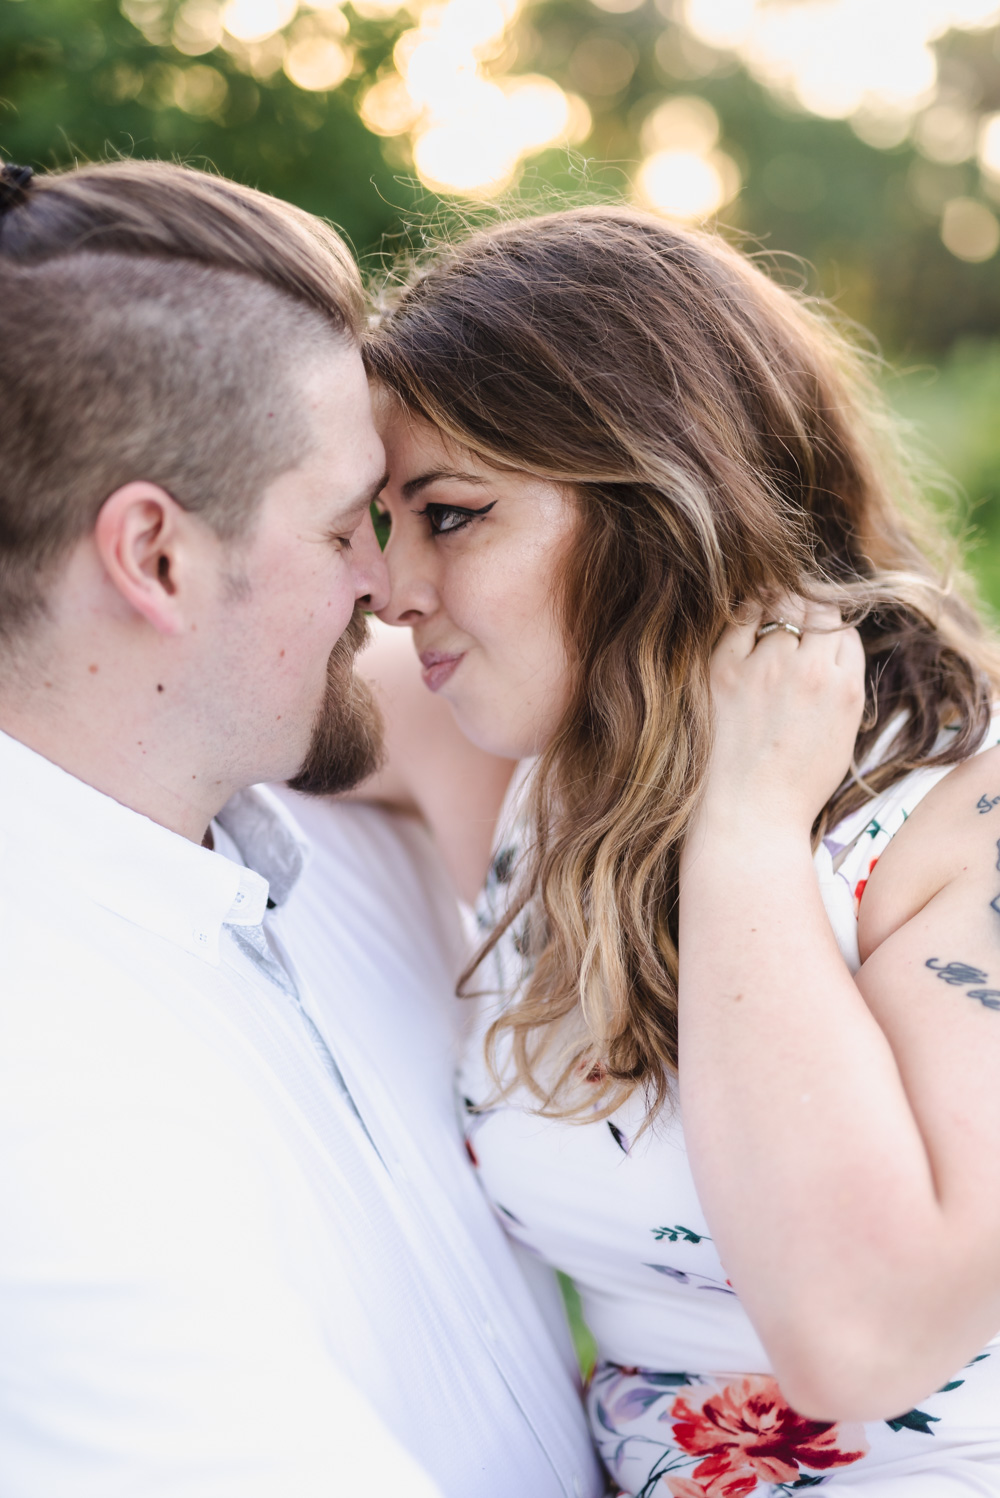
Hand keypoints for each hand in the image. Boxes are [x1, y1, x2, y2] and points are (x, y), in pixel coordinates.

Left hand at [694, 599, 866, 839]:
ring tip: (764, 612)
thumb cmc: (793, 787)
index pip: (843, 629)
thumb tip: (828, 647)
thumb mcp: (839, 736)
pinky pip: (738, 620)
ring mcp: (766, 668)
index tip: (812, 633)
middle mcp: (810, 672)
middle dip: (805, 607)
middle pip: (815, 609)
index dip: (828, 628)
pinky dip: (743, 613)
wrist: (748, 819)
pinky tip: (740, 621)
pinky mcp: (724, 672)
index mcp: (844, 689)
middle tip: (789, 613)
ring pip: (779, 607)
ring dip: (774, 606)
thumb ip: (839, 687)